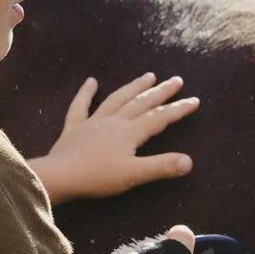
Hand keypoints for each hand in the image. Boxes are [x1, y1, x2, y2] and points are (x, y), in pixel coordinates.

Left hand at [33, 71, 198, 203]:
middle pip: (141, 103)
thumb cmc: (97, 177)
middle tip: (176, 80)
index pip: (159, 118)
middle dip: (161, 92)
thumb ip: (161, 167)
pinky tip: (91, 82)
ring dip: (133, 87)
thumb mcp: (134, 175)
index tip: (194, 100)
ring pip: (117, 99)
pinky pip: (80, 106)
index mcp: (130, 132)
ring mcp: (93, 122)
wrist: (60, 176)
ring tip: (148, 76)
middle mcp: (114, 121)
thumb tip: (189, 161)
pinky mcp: (74, 128)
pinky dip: (86, 93)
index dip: (178, 109)